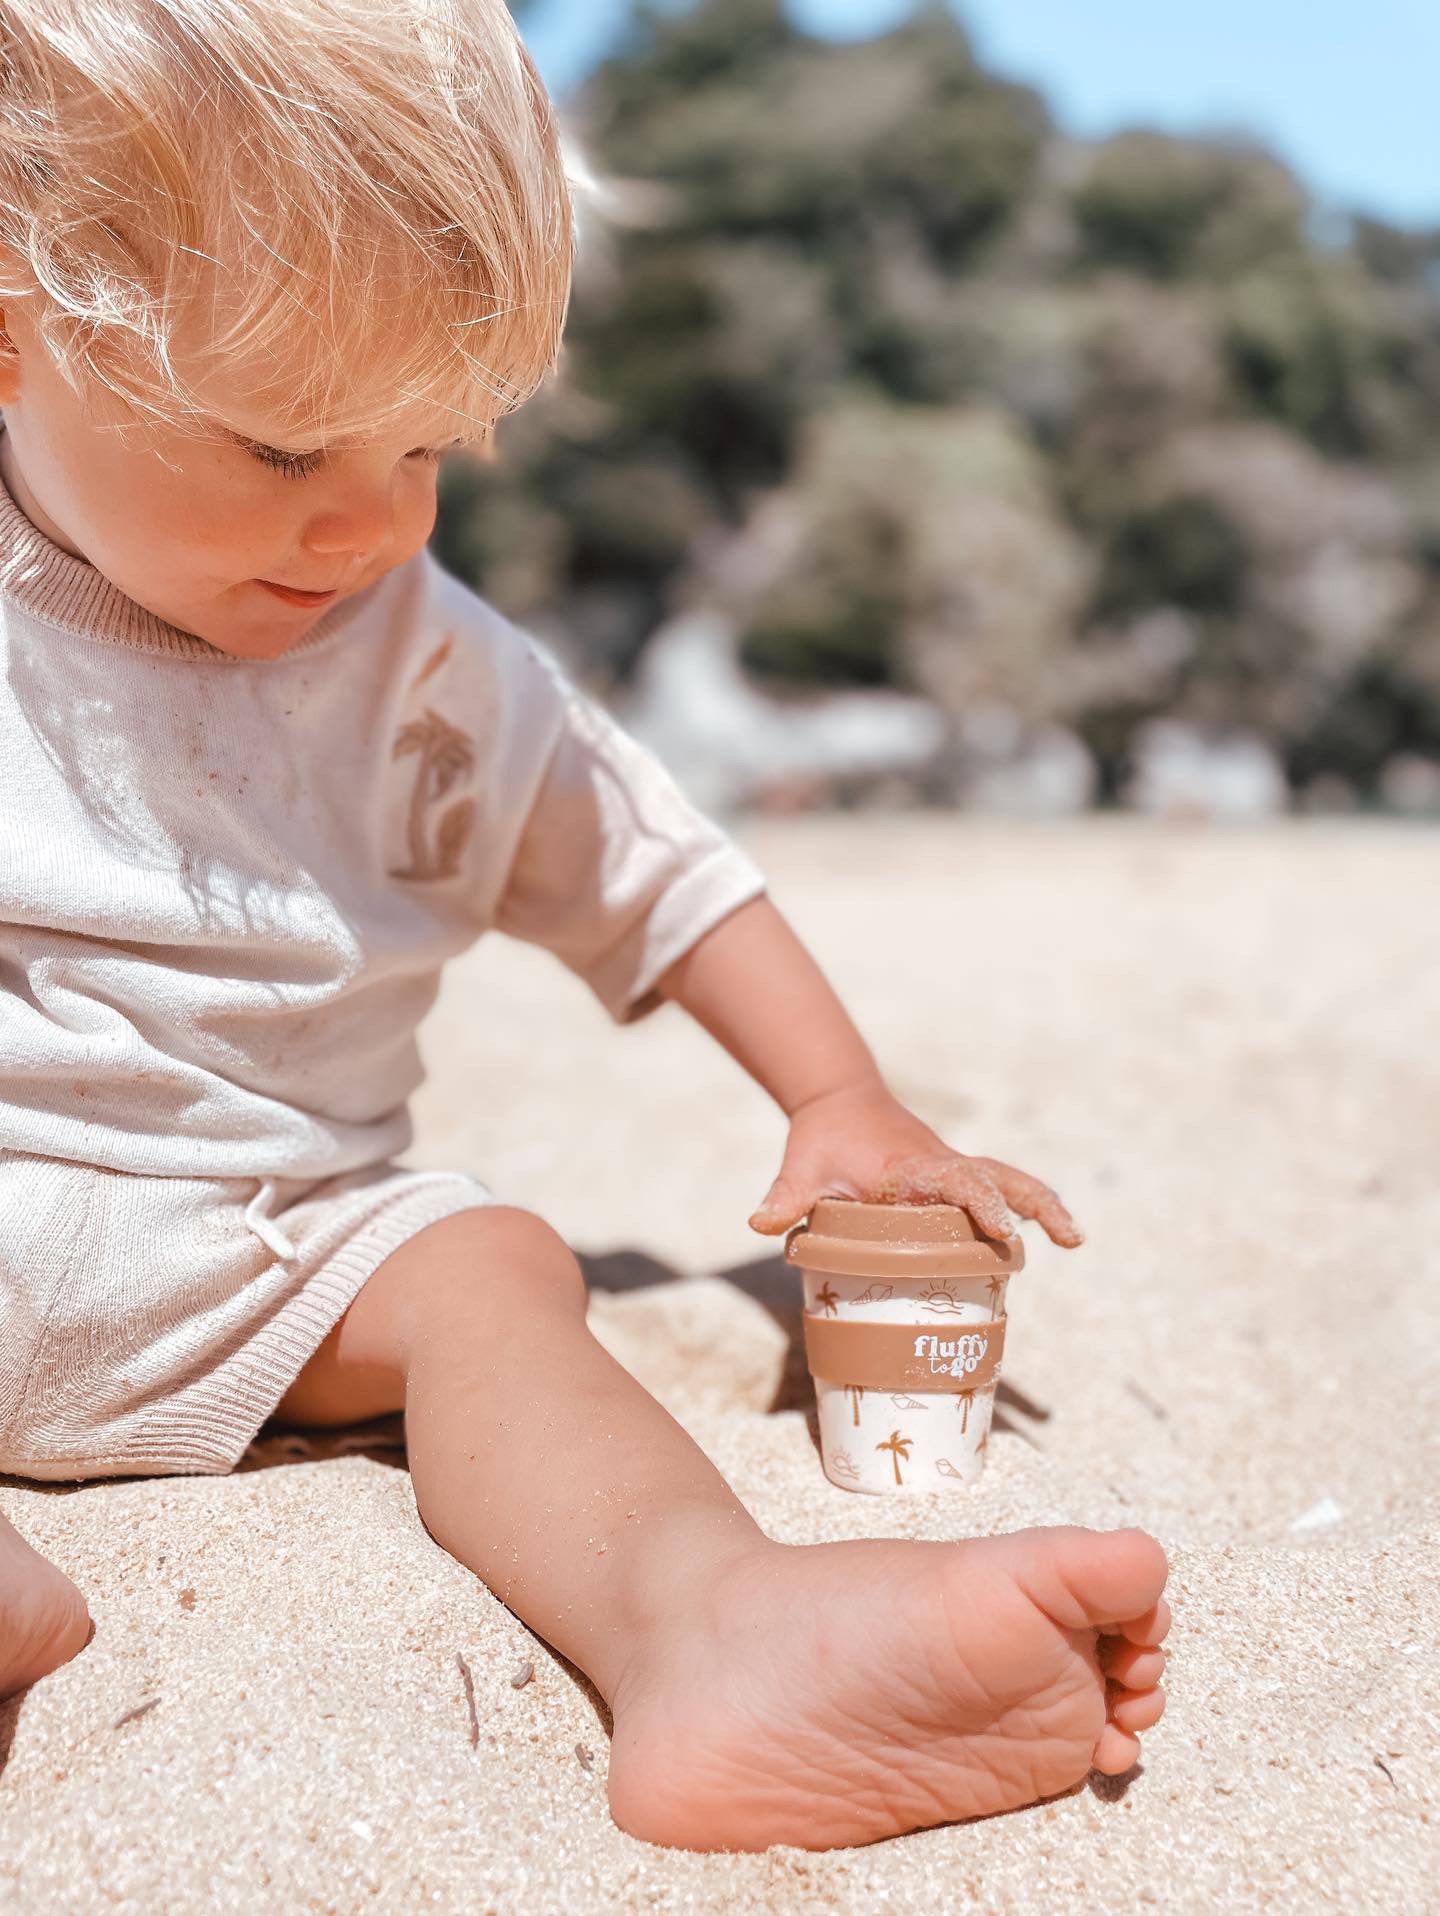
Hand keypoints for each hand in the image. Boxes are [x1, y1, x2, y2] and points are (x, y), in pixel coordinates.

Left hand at [748, 1079, 1082, 1248]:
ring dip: (1041, 1204)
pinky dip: (1022, 1208)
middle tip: (1073, 1239)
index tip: (1004, 1236)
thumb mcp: (802, 1168)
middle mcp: (942, 1165)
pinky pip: (995, 1189)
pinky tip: (1041, 1238)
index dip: (983, 1209)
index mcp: (913, 1166)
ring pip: (1008, 1180)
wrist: (838, 1098)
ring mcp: (952, 1170)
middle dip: (1037, 1204)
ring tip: (1076, 1239)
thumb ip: (787, 1197)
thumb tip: (760, 1222)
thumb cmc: (823, 1138)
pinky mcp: (953, 1177)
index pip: (958, 1184)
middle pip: (1002, 1178)